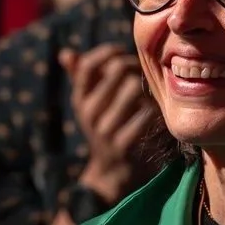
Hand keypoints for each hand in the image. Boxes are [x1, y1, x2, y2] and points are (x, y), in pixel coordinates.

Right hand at [59, 43, 157, 203]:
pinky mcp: (126, 144)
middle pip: (118, 70)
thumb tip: (66, 53)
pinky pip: (147, 112)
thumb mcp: (88, 105)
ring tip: (151, 91)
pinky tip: (159, 111)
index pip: (87, 65)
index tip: (121, 52)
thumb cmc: (104, 127)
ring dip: (148, 86)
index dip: (107, 52)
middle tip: (144, 72)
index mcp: (79, 100)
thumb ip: (79, 78)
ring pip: (135, 88)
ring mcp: (106, 130)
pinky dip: (157, 107)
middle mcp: (89, 114)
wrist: (111, 172)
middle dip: (136, 65)